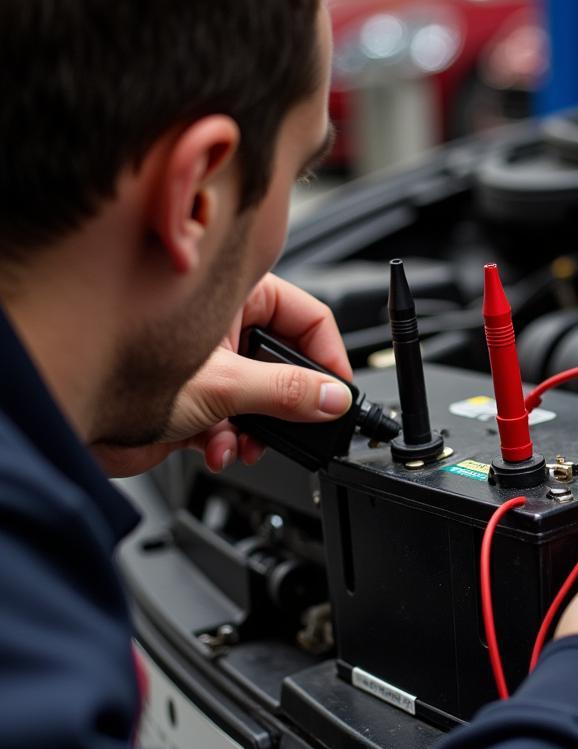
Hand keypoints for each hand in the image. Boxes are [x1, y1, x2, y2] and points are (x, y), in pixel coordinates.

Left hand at [93, 274, 352, 476]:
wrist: (68, 418)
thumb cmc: (116, 370)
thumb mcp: (222, 384)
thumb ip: (286, 393)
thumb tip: (332, 398)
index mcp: (235, 297)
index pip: (307, 316)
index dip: (329, 355)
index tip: (339, 391)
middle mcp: (224, 327)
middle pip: (286, 362)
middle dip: (288, 402)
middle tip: (298, 424)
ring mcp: (210, 364)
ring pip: (262, 398)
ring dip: (257, 429)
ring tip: (245, 445)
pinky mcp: (196, 399)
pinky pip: (234, 420)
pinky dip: (229, 440)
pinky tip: (217, 450)